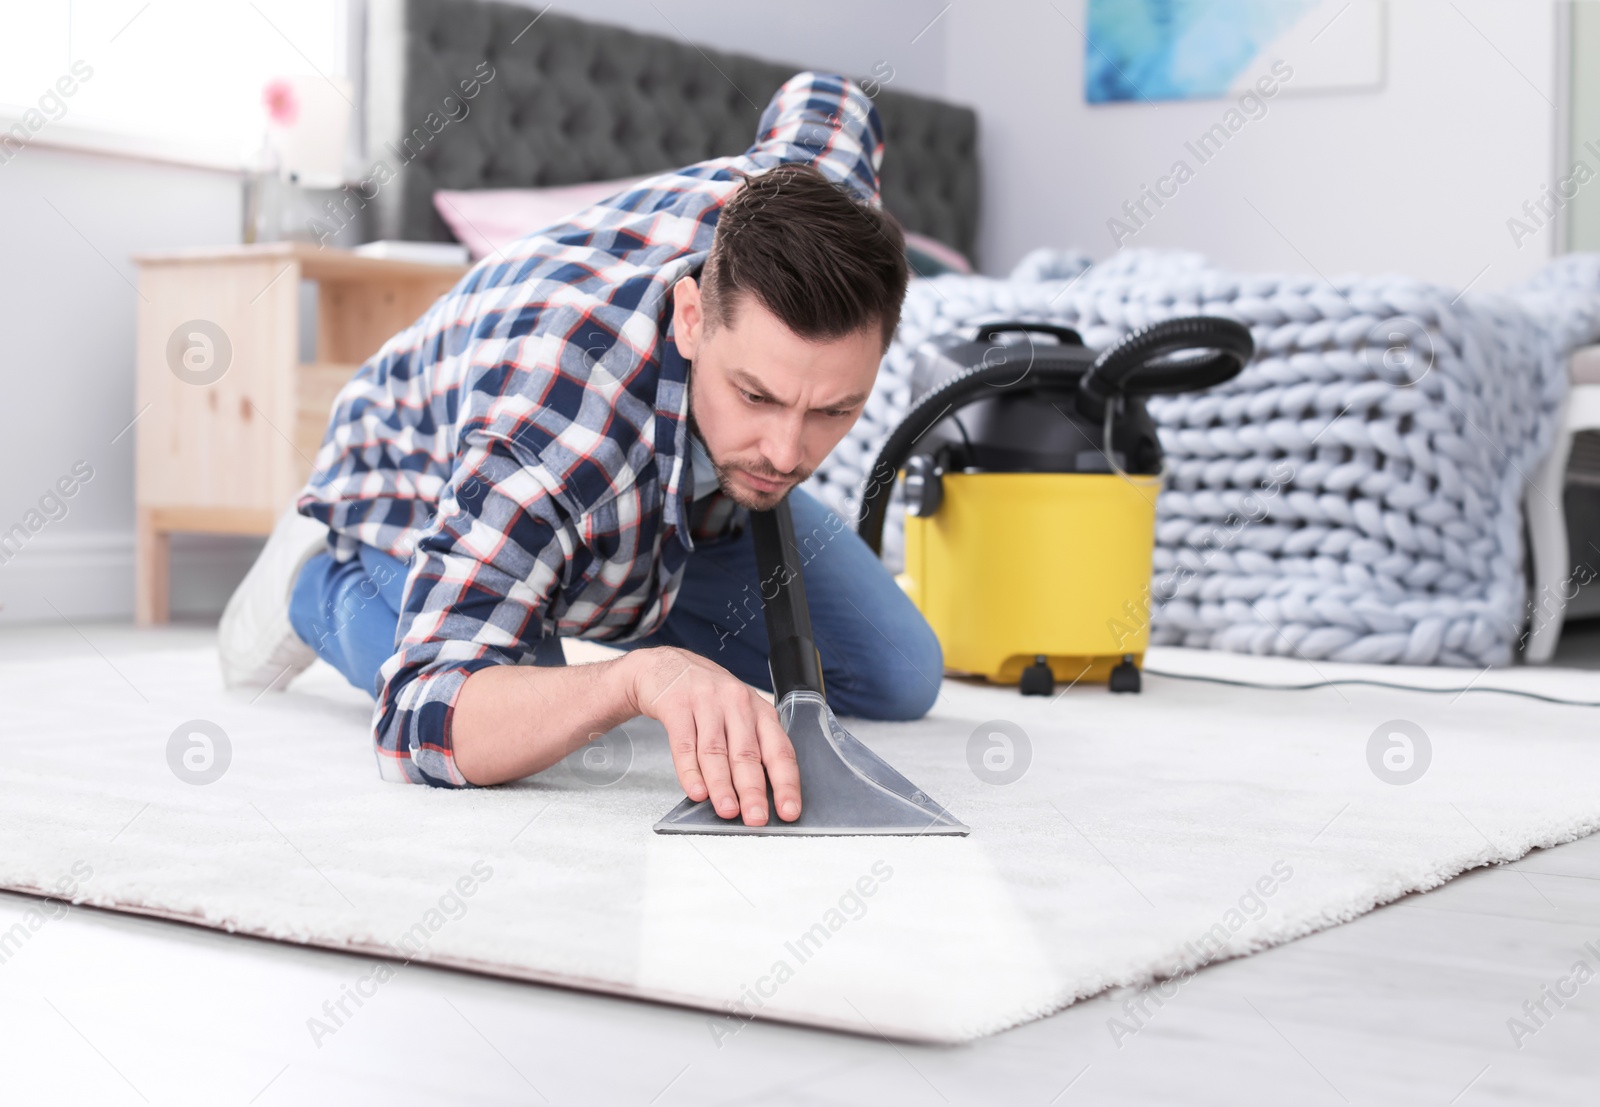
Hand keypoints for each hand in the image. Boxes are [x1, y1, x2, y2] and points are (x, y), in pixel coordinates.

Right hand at [625, 647, 800, 825]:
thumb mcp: (737, 715)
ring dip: (722, 785)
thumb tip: (758, 797)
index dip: (785, 783)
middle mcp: (737, 704)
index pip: (779, 750)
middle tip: (756, 817)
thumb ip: (748, 750)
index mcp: (759, 711)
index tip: (788, 811)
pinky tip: (696, 790)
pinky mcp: (677, 704)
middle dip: (753, 791)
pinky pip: (684, 744)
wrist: (665, 666)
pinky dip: (690, 771)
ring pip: (716, 751)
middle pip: (747, 754)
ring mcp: (706, 702)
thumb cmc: (708, 698)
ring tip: (727, 810)